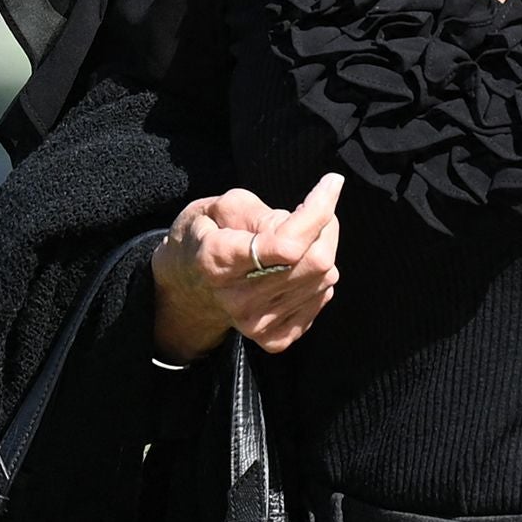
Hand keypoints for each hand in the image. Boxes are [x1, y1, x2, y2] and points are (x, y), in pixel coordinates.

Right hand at [150, 174, 344, 356]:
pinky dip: (317, 277)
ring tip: (293, 242)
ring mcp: (258, 323)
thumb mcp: (220, 207)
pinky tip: (293, 269)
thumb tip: (307, 220)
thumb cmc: (207, 235)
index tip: (332, 182)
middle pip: (314, 262)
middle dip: (324, 227)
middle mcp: (239, 299)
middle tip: (312, 211)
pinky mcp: (274, 338)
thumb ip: (261, 211)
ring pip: (324, 279)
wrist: (190, 285)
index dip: (317, 212)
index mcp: (219, 260)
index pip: (286, 245)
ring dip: (320, 250)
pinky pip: (321, 298)